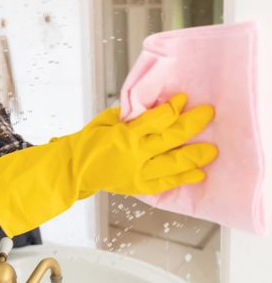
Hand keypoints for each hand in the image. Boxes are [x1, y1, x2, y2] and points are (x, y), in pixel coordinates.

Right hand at [73, 93, 216, 196]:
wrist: (73, 169)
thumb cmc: (87, 142)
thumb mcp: (105, 121)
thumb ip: (129, 117)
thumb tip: (150, 108)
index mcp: (124, 135)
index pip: (156, 118)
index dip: (173, 107)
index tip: (184, 99)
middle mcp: (134, 154)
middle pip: (171, 137)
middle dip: (192, 124)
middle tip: (208, 113)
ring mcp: (138, 172)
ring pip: (173, 163)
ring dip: (195, 155)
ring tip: (212, 150)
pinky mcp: (138, 186)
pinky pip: (165, 183)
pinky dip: (182, 178)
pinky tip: (198, 173)